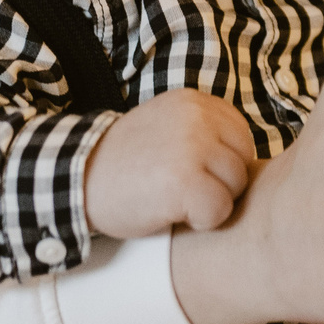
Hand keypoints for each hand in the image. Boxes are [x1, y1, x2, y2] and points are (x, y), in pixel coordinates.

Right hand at [84, 89, 258, 238]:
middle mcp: (198, 117)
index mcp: (196, 102)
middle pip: (243, 163)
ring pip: (236, 188)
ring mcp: (193, 147)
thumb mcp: (167, 127)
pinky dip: (201, 221)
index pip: (242, 138)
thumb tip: (248, 158)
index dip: (221, 164)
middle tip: (180, 188)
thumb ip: (205, 131)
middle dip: (220, 184)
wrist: (76, 178)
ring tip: (173, 198)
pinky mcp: (185, 181)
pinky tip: (172, 212)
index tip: (189, 172)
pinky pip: (219, 211)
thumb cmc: (125, 163)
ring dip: (210, 202)